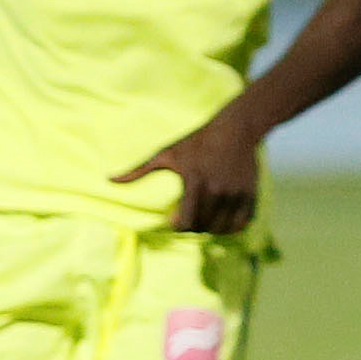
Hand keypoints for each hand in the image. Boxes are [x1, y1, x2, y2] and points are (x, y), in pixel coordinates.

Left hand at [111, 115, 260, 234]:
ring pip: (222, 229)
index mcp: (195, 182)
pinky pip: (241, 224)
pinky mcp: (251, 195)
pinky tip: (220, 219)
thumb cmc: (194, 142)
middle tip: (186, 218)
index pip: (186, 223)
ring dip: (210, 229)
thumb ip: (137, 171)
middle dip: (192, 227)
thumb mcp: (165, 154)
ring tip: (202, 219)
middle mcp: (218, 190)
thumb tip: (109, 179)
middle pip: (203, 227)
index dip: (177, 227)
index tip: (173, 221)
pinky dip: (230, 227)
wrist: (234, 130)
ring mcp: (237, 193)